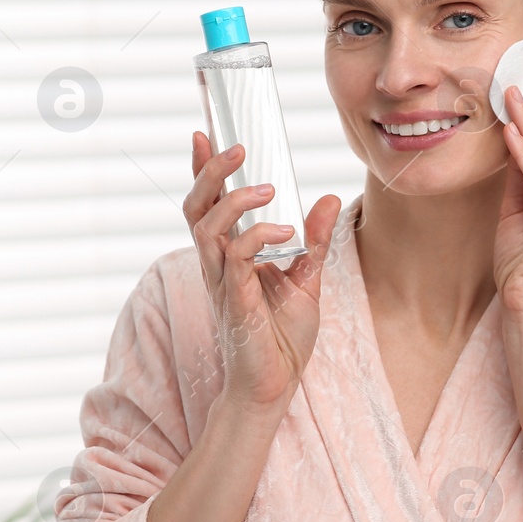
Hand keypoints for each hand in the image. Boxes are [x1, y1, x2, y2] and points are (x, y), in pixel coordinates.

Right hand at [184, 133, 342, 411]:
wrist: (275, 386)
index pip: (207, 205)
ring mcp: (223, 283)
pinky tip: (284, 232)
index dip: (202, 171)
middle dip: (208, 173)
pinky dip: (257, 238)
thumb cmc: (281, 338)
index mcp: (228, 257)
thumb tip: (326, 199)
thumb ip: (313, 240)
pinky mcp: (235, 302)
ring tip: (266, 189)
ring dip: (234, 201)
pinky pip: (236, 259)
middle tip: (233, 147)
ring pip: (208, 228)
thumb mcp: (306, 279)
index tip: (204, 135)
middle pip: (196, 208)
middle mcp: (217, 265)